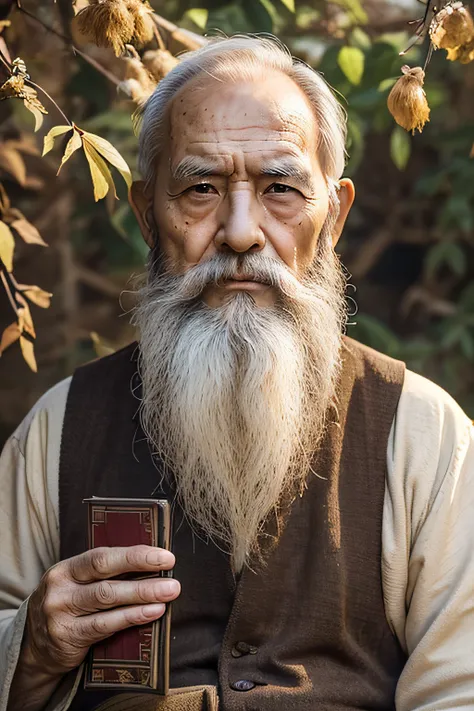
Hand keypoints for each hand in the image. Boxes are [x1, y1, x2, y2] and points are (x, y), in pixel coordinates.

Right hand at [22, 545, 178, 677]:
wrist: (35, 648)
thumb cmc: (69, 607)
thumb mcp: (77, 585)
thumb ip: (105, 575)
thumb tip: (151, 564)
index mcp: (66, 568)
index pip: (102, 556)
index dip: (135, 554)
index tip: (164, 556)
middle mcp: (60, 588)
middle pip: (105, 574)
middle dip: (142, 570)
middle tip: (171, 574)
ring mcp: (61, 613)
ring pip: (107, 598)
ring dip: (143, 594)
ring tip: (168, 593)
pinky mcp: (68, 637)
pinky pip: (105, 625)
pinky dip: (132, 617)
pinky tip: (152, 612)